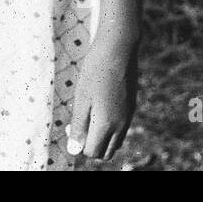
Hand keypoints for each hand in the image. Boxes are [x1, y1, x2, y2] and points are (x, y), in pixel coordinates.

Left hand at [67, 32, 137, 160]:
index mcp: (107, 124)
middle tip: (78, 124)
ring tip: (87, 116)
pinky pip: (121, 129)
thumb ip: (79, 126)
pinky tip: (98, 108)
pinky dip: (109, 128)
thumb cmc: (95, 71)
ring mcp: (128, 117)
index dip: (79, 145)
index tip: (71, 127)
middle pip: (106, 152)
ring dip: (100, 138)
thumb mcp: (81, 98)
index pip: (93, 152)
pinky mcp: (131, 108)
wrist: (118, 49)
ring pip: (115, 142)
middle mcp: (121, 125)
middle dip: (91, 145)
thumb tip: (74, 151)